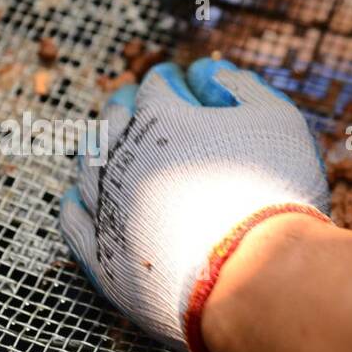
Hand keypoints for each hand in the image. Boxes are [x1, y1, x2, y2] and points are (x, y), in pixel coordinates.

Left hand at [59, 58, 330, 351]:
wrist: (257, 280)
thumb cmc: (273, 193)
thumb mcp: (277, 120)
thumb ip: (241, 86)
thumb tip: (205, 71)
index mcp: (161, 118)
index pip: (158, 85)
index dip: (172, 80)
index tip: (178, 82)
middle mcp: (123, 158)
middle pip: (114, 119)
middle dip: (128, 106)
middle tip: (138, 105)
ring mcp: (107, 208)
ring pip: (88, 166)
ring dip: (100, 150)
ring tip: (110, 145)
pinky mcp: (102, 258)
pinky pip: (74, 224)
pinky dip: (74, 206)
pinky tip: (75, 200)